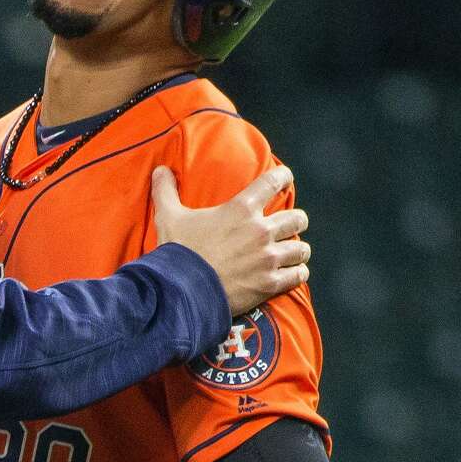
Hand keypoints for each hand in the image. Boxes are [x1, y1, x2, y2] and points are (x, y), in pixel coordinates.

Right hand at [151, 166, 309, 315]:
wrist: (182, 291)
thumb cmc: (178, 251)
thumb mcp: (168, 217)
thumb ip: (165, 191)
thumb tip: (159, 170)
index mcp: (240, 209)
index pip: (272, 182)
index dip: (283, 177)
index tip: (285, 178)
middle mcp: (260, 230)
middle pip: (297, 218)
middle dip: (296, 220)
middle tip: (290, 224)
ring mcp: (268, 258)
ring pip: (301, 248)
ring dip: (297, 249)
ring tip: (292, 252)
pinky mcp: (270, 283)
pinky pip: (298, 275)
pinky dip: (297, 273)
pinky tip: (291, 273)